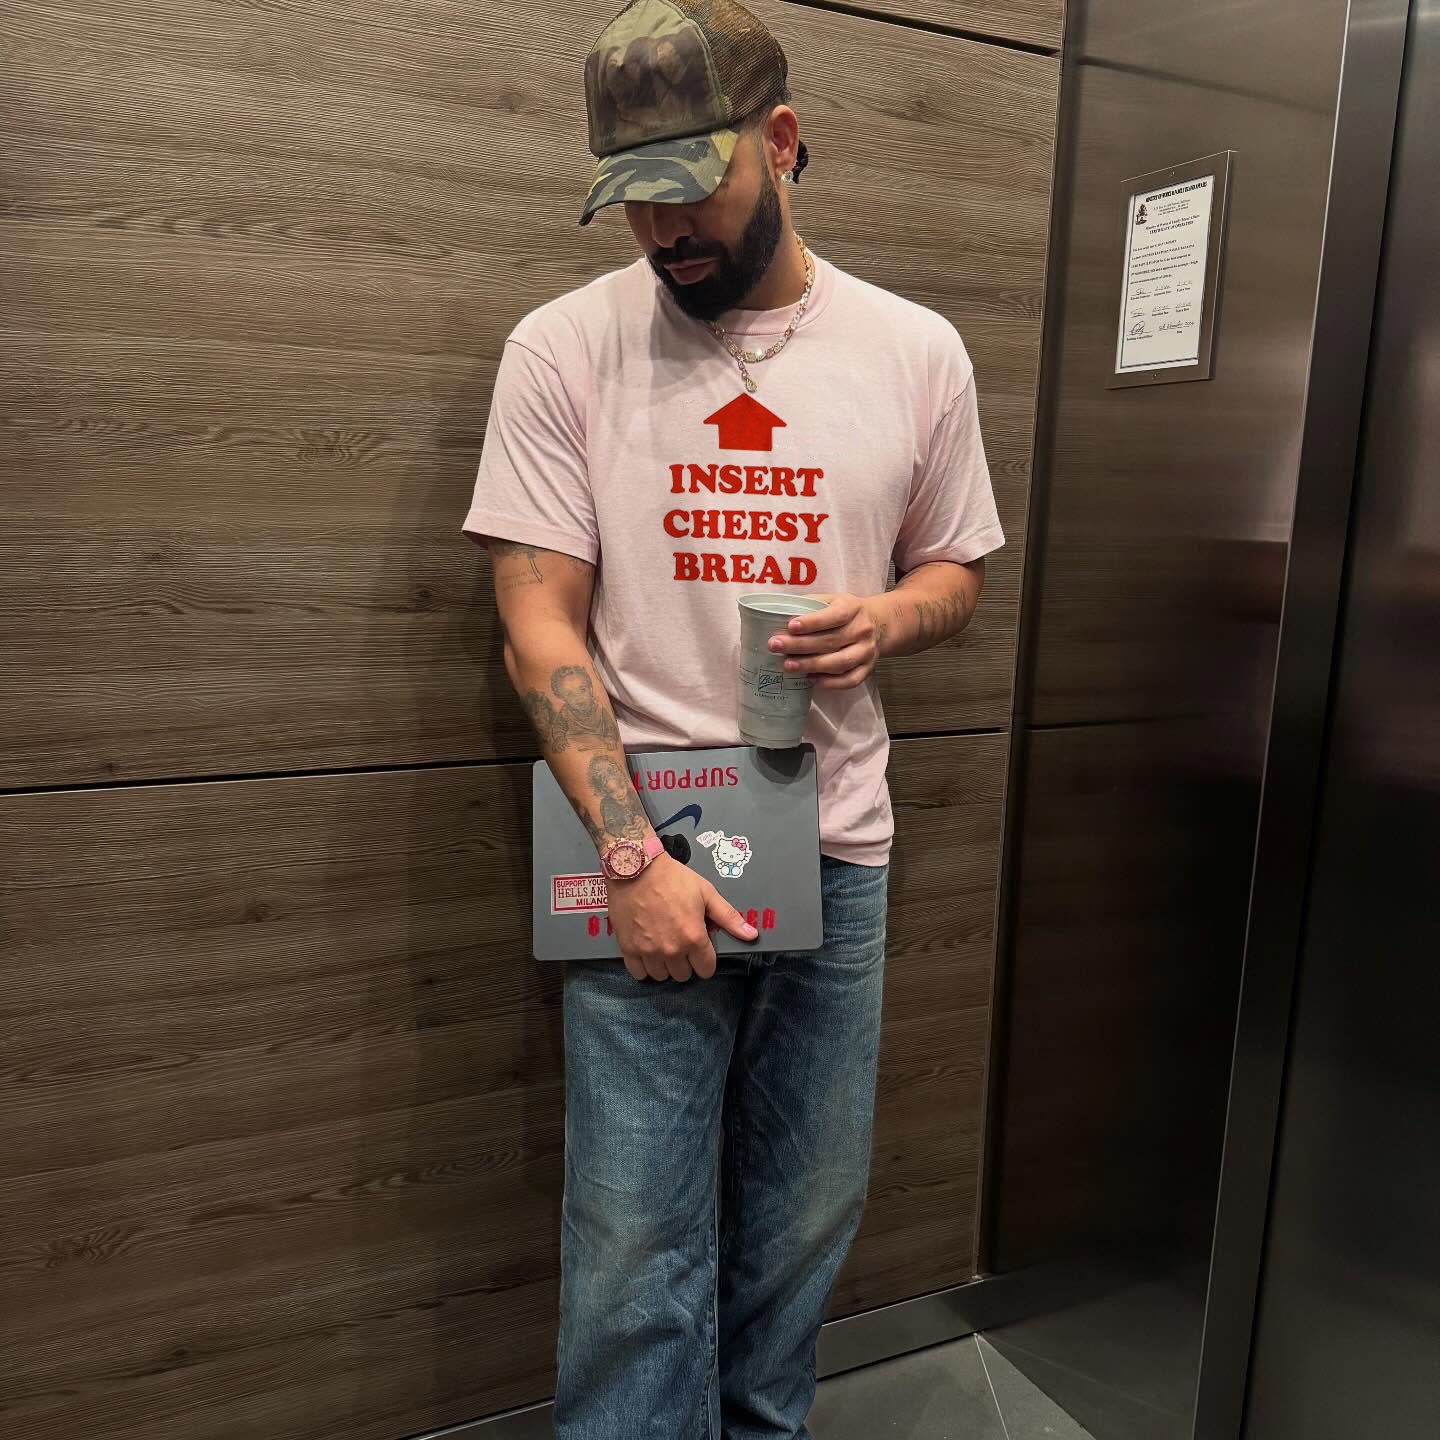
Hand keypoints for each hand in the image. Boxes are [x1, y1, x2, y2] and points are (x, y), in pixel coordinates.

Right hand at [605, 853, 758, 982]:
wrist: (637, 867)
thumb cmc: (673, 878)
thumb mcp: (706, 893)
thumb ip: (728, 917)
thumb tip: (751, 935)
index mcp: (693, 937)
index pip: (706, 969)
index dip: (706, 961)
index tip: (701, 950)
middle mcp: (672, 949)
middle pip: (684, 975)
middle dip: (686, 963)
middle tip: (682, 945)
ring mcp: (648, 951)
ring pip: (661, 976)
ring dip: (665, 966)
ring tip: (664, 948)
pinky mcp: (628, 948)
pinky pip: (639, 973)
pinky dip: (644, 968)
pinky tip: (647, 953)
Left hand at [768, 593, 881, 689]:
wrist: (879, 623)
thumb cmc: (846, 612)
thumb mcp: (833, 599)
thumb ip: (812, 605)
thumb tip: (779, 614)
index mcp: (853, 608)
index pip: (835, 616)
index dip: (813, 622)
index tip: (790, 626)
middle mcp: (863, 630)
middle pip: (831, 641)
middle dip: (800, 645)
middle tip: (775, 646)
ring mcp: (867, 652)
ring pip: (840, 663)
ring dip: (812, 665)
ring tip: (788, 666)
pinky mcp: (867, 669)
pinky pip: (850, 680)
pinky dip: (830, 683)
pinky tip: (810, 679)